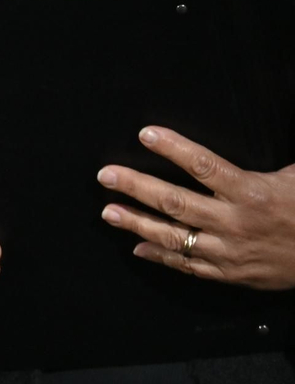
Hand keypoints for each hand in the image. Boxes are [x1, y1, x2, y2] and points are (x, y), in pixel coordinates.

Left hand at [98, 127, 294, 289]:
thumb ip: (275, 161)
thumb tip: (284, 109)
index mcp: (252, 192)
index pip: (204, 165)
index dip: (173, 148)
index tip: (145, 135)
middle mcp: (233, 221)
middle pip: (174, 201)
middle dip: (136, 186)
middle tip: (106, 175)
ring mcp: (225, 250)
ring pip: (171, 236)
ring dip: (136, 224)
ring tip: (108, 212)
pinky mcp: (225, 273)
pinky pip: (184, 265)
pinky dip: (158, 257)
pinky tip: (136, 248)